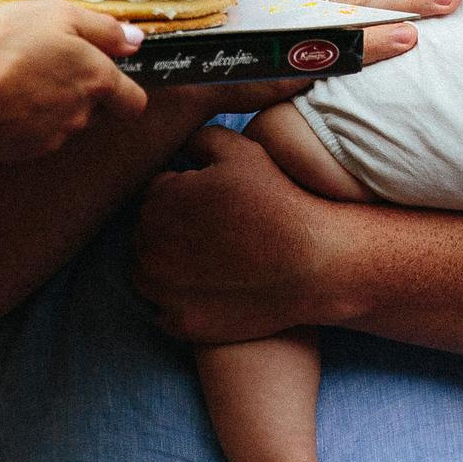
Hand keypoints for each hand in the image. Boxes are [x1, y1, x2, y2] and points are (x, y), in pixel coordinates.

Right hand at [0, 0, 147, 161]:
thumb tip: (135, 40)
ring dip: (54, 103)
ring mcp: (56, 136)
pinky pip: (38, 134)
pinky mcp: (28, 150)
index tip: (106, 72)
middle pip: (99, 108)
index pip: (134, 101)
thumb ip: (103, 29)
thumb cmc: (4, 44)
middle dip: (83, 90)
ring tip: (20, 77)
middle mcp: (84, 113)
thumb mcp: (56, 14)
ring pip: (68, 121)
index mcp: (98, 78)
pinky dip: (28, 119)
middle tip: (48, 63)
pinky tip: (5, 99)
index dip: (125, 88)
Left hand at [133, 127, 344, 342]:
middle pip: (147, 234)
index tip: (212, 207)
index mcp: (161, 201)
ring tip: (212, 260)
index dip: (184, 197)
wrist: (315, 262)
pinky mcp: (181, 323)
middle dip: (172, 230)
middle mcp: (152, 246)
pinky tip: (211, 289)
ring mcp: (163, 290)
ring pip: (148, 273)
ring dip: (168, 266)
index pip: (154, 196)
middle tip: (215, 234)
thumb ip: (200, 139)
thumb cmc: (279, 203)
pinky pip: (163, 311)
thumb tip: (180, 146)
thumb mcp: (242, 151)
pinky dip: (180, 302)